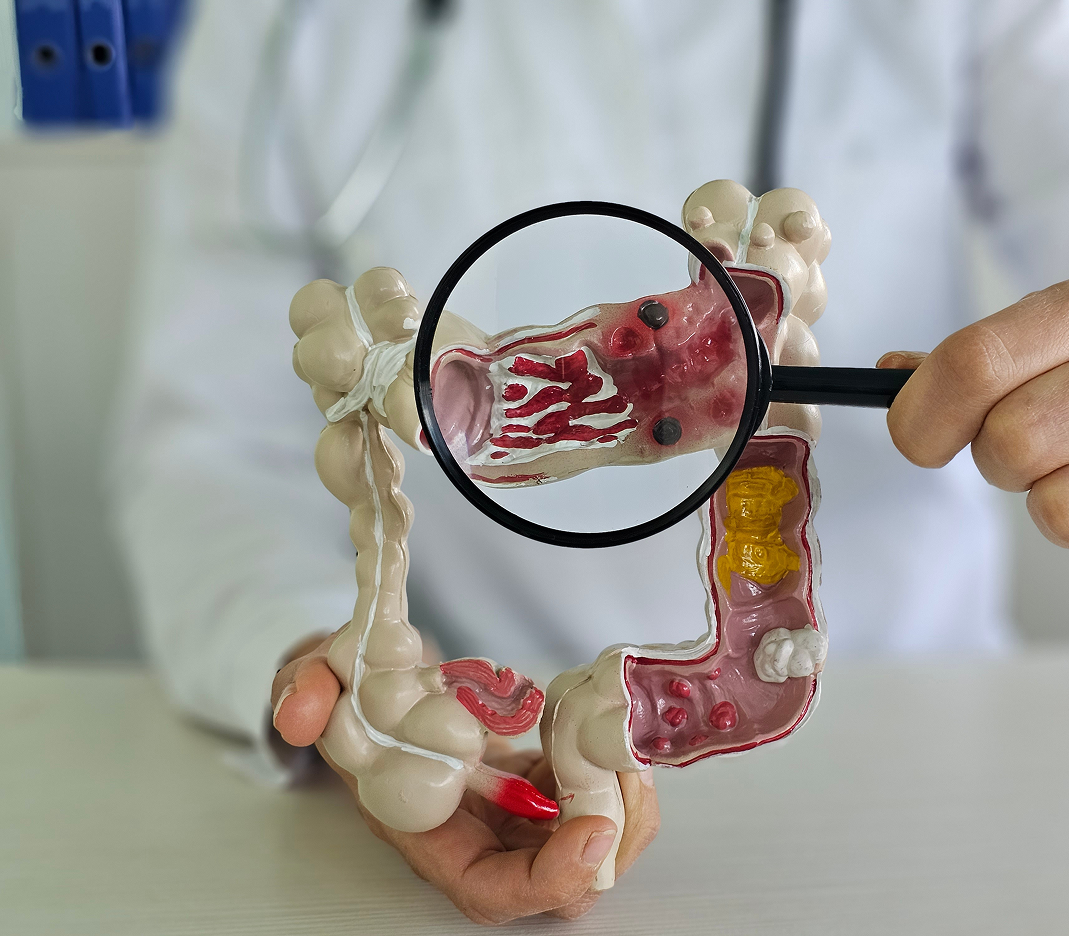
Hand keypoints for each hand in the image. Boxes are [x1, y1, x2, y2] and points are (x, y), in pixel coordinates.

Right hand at [271, 635, 659, 923]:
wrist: (373, 682)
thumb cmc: (349, 698)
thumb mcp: (312, 681)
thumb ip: (300, 691)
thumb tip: (303, 707)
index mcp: (428, 829)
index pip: (493, 888)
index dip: (548, 876)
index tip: (592, 829)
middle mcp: (482, 830)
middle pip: (568, 875)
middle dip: (614, 829)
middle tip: (626, 764)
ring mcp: (518, 804)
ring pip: (596, 830)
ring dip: (623, 786)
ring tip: (616, 728)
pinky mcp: (542, 771)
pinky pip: (597, 780)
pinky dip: (611, 752)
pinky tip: (598, 707)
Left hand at [879, 280, 1068, 546]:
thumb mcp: (1047, 330)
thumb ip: (975, 356)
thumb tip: (890, 372)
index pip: (969, 366)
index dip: (923, 415)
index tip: (921, 434)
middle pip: (1004, 444)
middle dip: (991, 456)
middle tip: (1019, 438)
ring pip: (1043, 496)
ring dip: (1039, 487)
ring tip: (1068, 451)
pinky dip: (1068, 512)